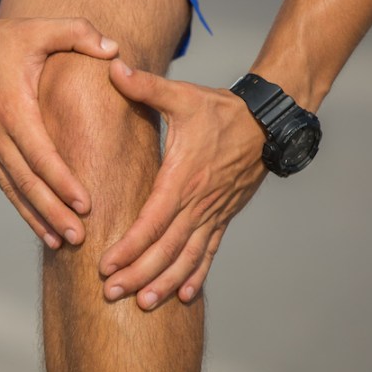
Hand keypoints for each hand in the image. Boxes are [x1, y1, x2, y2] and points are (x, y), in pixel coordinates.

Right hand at [0, 16, 118, 249]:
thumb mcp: (38, 28)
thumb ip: (78, 33)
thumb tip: (114, 49)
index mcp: (13, 107)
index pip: (41, 154)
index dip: (63, 181)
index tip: (86, 204)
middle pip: (27, 182)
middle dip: (54, 212)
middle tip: (81, 237)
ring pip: (14, 190)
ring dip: (39, 218)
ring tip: (64, 243)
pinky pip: (5, 185)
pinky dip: (23, 208)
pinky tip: (43, 227)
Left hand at [99, 59, 267, 308]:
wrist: (266, 122)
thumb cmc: (218, 108)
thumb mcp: (181, 94)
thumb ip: (145, 86)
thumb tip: (112, 67)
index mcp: (183, 177)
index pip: (152, 221)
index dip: (129, 247)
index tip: (105, 266)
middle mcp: (199, 202)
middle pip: (166, 249)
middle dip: (138, 274)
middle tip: (111, 295)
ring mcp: (214, 213)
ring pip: (188, 257)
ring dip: (165, 282)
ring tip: (143, 304)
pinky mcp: (224, 216)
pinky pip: (210, 252)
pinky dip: (197, 275)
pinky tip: (185, 297)